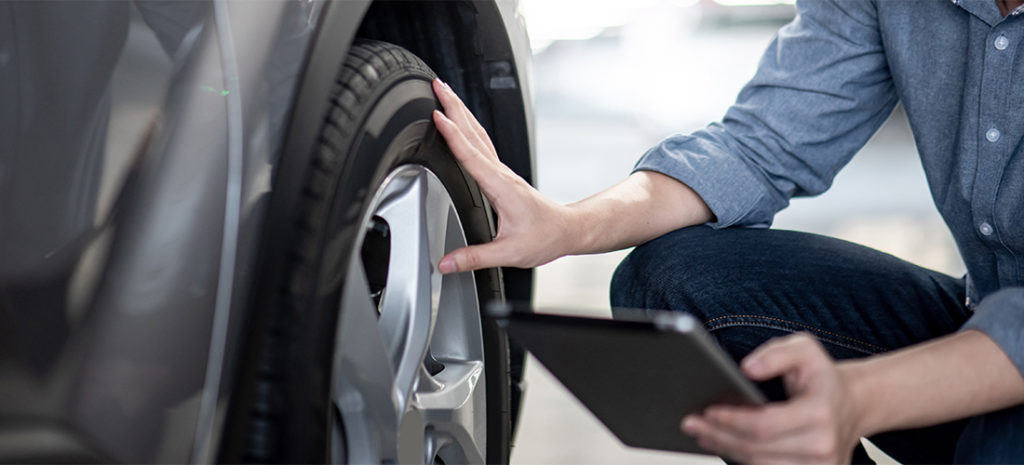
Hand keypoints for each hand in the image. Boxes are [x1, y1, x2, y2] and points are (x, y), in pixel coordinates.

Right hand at [431, 79, 575, 272]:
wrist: (567, 230)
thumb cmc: (544, 238)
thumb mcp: (508, 253)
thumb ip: (474, 258)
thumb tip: (445, 263)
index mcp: (500, 187)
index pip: (472, 155)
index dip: (453, 135)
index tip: (437, 115)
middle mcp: (501, 174)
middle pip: (474, 133)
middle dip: (454, 106)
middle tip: (436, 84)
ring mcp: (501, 171)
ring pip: (478, 134)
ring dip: (461, 111)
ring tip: (444, 93)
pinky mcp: (501, 174)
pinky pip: (481, 144)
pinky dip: (467, 127)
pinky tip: (460, 122)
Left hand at [682, 333, 863, 464]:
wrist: (852, 404)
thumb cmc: (822, 378)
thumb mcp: (805, 349)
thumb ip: (775, 353)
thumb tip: (747, 368)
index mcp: (820, 413)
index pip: (764, 425)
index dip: (731, 420)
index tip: (707, 411)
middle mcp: (823, 446)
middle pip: (757, 449)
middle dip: (719, 436)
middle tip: (691, 423)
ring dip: (726, 450)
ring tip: (703, 434)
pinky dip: (744, 459)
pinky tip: (724, 445)